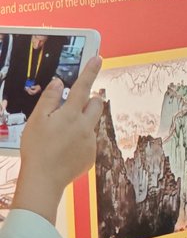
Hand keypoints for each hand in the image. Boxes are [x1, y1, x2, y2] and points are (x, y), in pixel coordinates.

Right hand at [12, 55, 103, 223]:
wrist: (44, 179)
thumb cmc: (36, 149)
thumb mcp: (36, 120)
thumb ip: (49, 100)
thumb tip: (57, 83)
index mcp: (71, 115)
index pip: (83, 87)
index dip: (90, 71)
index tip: (98, 58)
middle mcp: (86, 126)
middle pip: (97, 104)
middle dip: (89, 100)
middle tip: (73, 106)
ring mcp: (91, 141)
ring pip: (92, 124)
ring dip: (81, 123)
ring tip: (61, 136)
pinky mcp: (92, 155)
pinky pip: (89, 142)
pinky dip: (79, 141)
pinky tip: (64, 149)